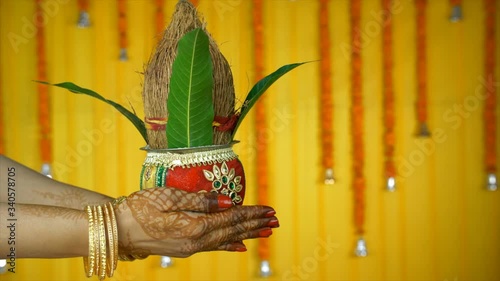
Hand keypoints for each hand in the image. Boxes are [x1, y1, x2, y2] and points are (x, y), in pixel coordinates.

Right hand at [114, 187, 278, 257]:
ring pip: (227, 239)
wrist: (117, 230)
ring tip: (266, 231)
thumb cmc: (140, 209)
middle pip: (234, 230)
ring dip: (248, 233)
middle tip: (276, 221)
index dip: (252, 213)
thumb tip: (226, 201)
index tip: (269, 210)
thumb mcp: (169, 197)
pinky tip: (239, 246)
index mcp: (195, 226)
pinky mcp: (185, 248)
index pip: (231, 218)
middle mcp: (197, 240)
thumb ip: (199, 200)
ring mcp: (191, 247)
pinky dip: (230, 244)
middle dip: (256, 224)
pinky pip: (214, 246)